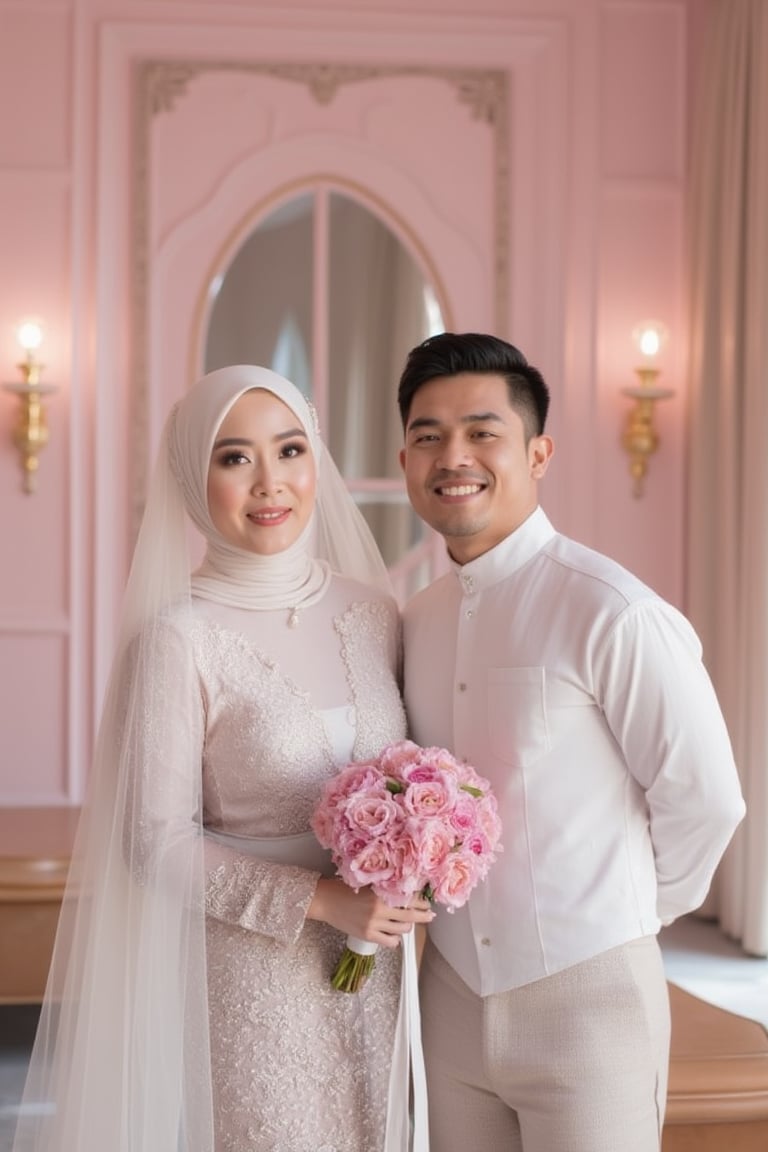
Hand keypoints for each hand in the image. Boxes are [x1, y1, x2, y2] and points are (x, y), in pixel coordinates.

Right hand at [307, 879, 433, 947]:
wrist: (325, 900)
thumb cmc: (344, 889)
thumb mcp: (367, 883)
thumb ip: (385, 887)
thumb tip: (406, 891)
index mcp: (381, 891)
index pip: (410, 897)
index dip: (422, 900)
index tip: (427, 901)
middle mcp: (380, 908)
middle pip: (411, 915)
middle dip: (424, 915)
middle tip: (429, 914)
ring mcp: (374, 923)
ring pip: (403, 929)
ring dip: (408, 926)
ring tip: (407, 923)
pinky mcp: (368, 935)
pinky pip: (391, 941)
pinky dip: (395, 939)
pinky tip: (394, 934)